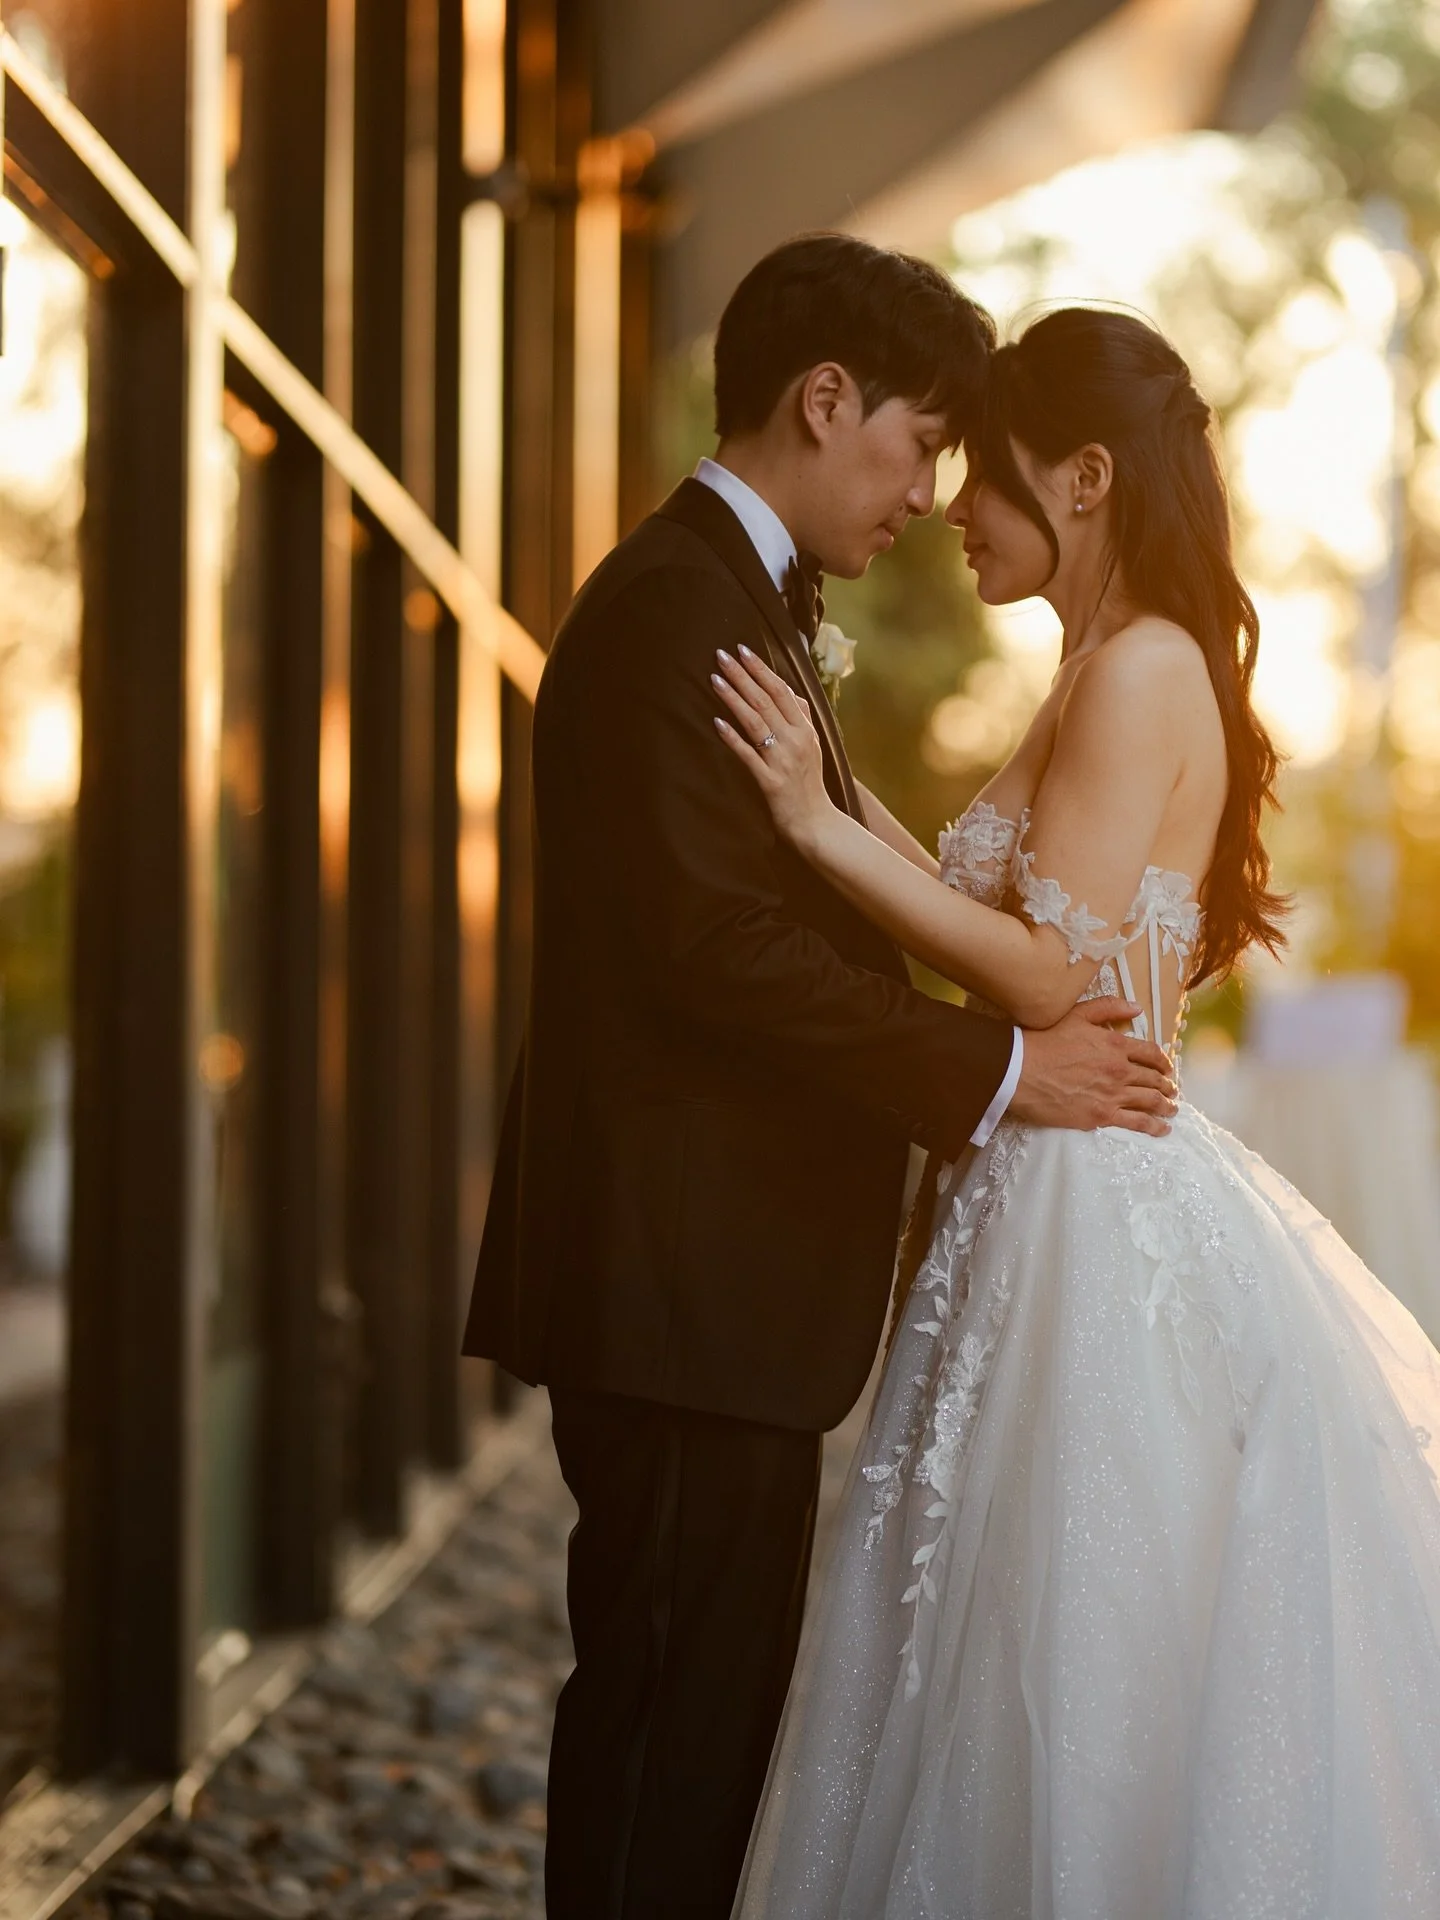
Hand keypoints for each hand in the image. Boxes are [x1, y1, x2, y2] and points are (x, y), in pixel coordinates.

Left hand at [712, 646, 833, 850]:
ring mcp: (783, 760)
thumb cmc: (809, 784)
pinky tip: (717, 722)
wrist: (816, 823)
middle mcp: (795, 740)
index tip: (743, 650)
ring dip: (733, 698)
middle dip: (742, 675)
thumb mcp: (813, 746)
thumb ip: (802, 717)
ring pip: (755, 722)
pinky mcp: (770, 781)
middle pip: (765, 701)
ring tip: (715, 679)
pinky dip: (732, 737)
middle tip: (721, 655)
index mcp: (805, 729)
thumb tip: (790, 691)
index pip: (781, 691)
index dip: (761, 669)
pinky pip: (748, 755)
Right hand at [1009, 997, 1177, 1135]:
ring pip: (1150, 1102)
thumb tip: (1137, 1009)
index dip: (1163, 1062)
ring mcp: (1113, 1095)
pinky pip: (1136, 1123)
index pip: (1151, 1054)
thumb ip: (1109, 1008)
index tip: (1167, 1068)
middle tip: (1171, 1090)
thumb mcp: (1078, 1014)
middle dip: (1166, 1085)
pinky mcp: (1101, 1116)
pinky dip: (1154, 1127)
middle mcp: (1120, 1070)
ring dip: (1166, 1105)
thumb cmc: (1045, 1041)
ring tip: (1172, 1109)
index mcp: (1116, 1045)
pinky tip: (1163, 1129)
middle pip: (1154, 1079)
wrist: (1021, 1070)